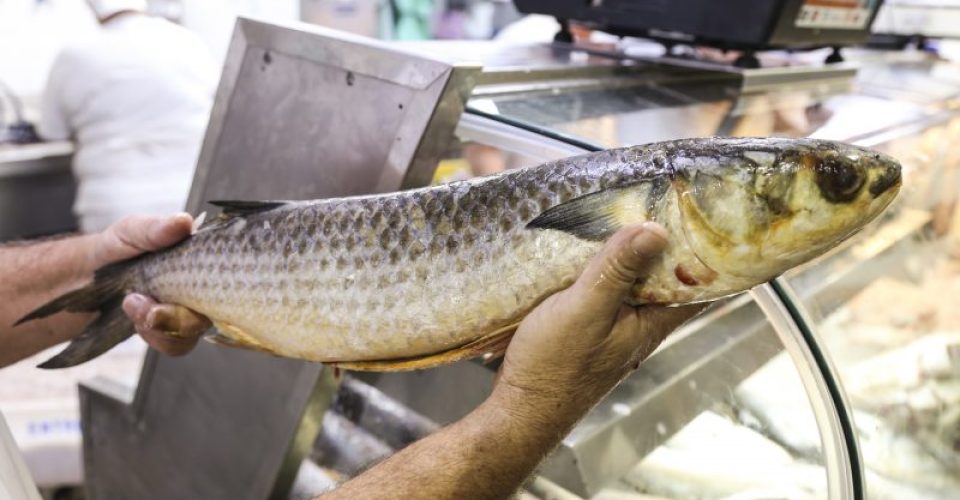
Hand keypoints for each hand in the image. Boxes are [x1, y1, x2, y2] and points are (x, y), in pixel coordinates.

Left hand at [93, 214, 210, 355]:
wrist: (87, 277)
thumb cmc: (118, 247)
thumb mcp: (132, 231)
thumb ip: (156, 228)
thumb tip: (184, 221)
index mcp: (205, 257)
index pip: (229, 272)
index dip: (212, 282)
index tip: (181, 283)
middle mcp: (205, 286)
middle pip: (214, 310)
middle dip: (176, 314)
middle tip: (142, 303)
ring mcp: (190, 310)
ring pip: (193, 330)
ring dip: (159, 323)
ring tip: (131, 302)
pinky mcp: (174, 331)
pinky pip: (176, 344)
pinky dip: (153, 334)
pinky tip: (134, 315)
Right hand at [492, 223, 704, 430]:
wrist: (518, 409)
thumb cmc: (554, 369)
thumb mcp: (586, 310)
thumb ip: (618, 270)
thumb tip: (657, 230)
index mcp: (653, 321)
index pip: (699, 282)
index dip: (706, 249)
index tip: (702, 213)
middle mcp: (640, 322)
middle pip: (663, 273)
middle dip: (661, 238)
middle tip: (654, 196)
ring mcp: (613, 324)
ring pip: (630, 278)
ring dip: (624, 250)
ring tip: (617, 210)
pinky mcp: (587, 324)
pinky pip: (603, 287)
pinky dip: (598, 265)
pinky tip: (581, 248)